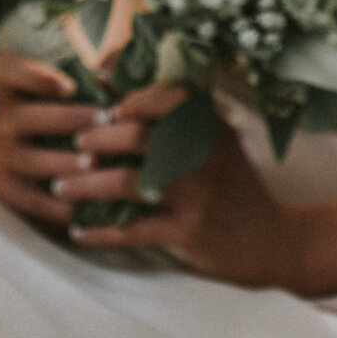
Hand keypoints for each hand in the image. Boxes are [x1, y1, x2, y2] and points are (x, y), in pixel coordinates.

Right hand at [0, 51, 106, 227]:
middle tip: (101, 123)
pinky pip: (22, 197)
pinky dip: (51, 202)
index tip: (69, 86)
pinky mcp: (3, 189)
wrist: (76, 179)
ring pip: (22, 157)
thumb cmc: (89, 124)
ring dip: (59, 160)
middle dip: (63, 120)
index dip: (31, 74)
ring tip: (93, 164)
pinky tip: (79, 202)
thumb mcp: (97, 95)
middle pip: (18, 116)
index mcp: (14, 89)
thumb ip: (102, 80)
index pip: (3, 69)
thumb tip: (110, 71)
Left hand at [64, 88, 305, 288]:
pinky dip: (99, 231)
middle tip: (73, 147)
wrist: (275, 240)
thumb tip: (120, 98)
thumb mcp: (220, 143)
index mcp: (210, 127)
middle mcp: (202, 155)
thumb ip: (182, 119)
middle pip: (135, 136)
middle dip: (95, 139)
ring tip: (61, 188)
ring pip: (125, 183)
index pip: (166, 96)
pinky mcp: (187, 232)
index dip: (128, 99)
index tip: (105, 108)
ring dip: (84, 185)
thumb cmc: (236, 187)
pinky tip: (78, 232)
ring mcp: (195, 195)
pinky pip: (130, 230)